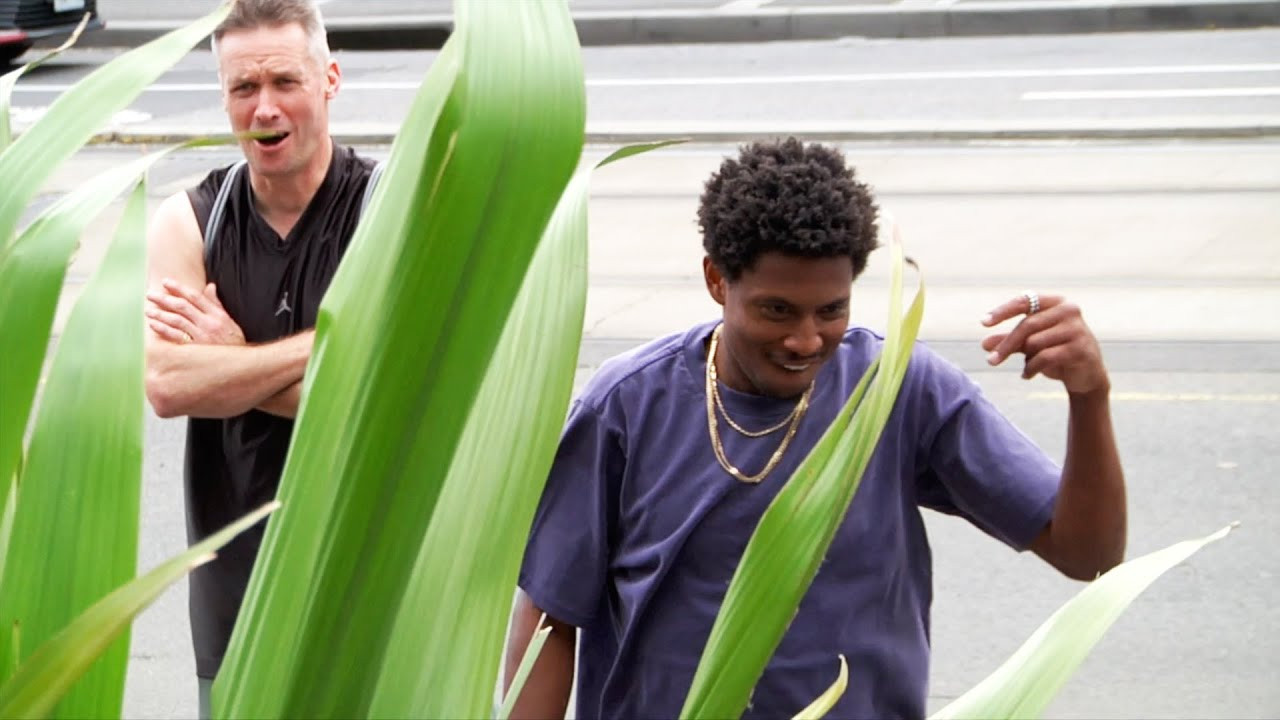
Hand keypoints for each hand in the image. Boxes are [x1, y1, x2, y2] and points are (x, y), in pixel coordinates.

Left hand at [146, 279, 245, 345]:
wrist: (240, 364)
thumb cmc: (233, 341)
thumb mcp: (229, 320)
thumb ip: (216, 303)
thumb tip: (210, 286)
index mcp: (217, 314)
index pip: (195, 296)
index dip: (179, 288)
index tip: (166, 282)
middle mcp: (209, 323)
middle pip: (182, 306)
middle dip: (164, 299)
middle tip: (150, 295)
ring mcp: (202, 336)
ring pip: (177, 320)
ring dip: (161, 314)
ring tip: (149, 310)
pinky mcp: (195, 349)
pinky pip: (176, 337)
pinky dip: (164, 329)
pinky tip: (154, 325)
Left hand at [981, 292, 1109, 394]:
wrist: (1087, 375)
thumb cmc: (1056, 353)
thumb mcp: (1030, 345)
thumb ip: (1009, 341)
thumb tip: (984, 345)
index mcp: (1056, 302)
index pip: (1025, 301)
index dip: (1003, 311)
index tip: (983, 323)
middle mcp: (1069, 311)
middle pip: (1027, 325)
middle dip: (1006, 344)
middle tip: (990, 360)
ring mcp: (1077, 329)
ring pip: (1035, 343)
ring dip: (1025, 359)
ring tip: (1027, 366)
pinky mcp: (1080, 349)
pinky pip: (1045, 358)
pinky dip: (1031, 368)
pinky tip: (1026, 375)